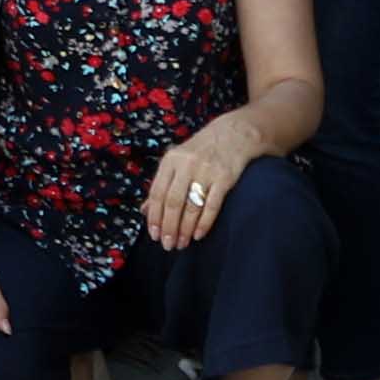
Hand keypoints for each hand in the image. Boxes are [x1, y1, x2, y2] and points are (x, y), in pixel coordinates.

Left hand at [142, 121, 257, 251]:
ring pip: (191, 206)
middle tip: (167, 245)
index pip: (157, 193)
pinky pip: (212, 205)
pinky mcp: (225, 178)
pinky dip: (204, 223)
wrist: (233, 134)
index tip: (153, 235)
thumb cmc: (200, 151)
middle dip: (168, 227)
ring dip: (185, 229)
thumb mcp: (176, 161)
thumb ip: (161, 184)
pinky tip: (198, 235)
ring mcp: (206, 171)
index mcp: (170, 160)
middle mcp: (186, 165)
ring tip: (181, 243)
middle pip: (173, 202)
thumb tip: (145, 210)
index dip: (154, 216)